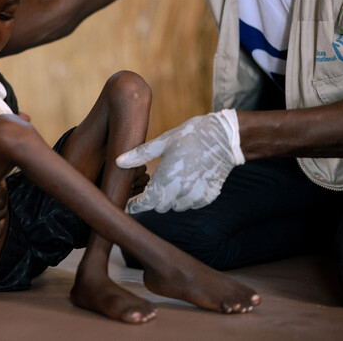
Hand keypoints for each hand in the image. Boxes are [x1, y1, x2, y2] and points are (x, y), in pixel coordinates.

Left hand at [116, 109, 243, 212]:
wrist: (225, 139)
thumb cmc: (191, 136)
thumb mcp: (163, 141)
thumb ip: (140, 155)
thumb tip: (118, 161)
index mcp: (166, 179)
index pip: (146, 203)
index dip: (136, 206)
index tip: (130, 205)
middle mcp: (180, 193)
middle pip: (160, 206)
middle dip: (153, 199)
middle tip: (150, 187)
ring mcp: (196, 197)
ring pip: (175, 207)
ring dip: (170, 199)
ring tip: (170, 181)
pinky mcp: (208, 197)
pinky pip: (191, 204)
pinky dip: (186, 197)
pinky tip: (186, 182)